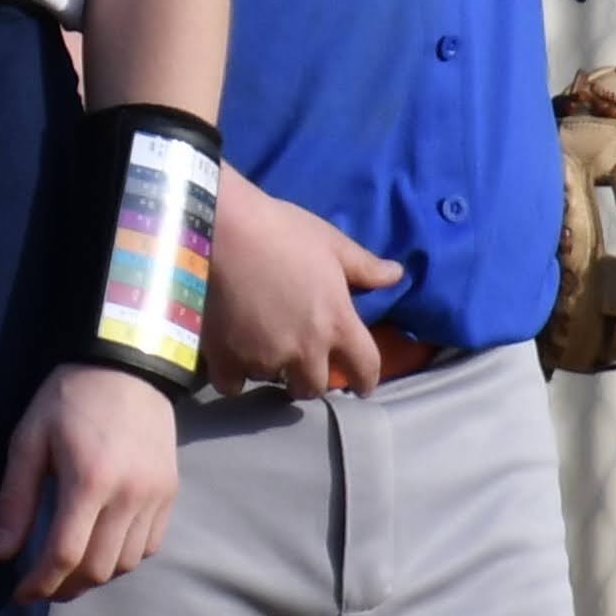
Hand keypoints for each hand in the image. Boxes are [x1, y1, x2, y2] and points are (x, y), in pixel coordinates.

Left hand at [0, 365, 178, 601]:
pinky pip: (149, 546)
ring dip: (94, 576)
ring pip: (126, 564)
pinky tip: (102, 546)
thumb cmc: (70, 398)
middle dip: (65, 587)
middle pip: (98, 569)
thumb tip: (4, 553)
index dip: (39, 584)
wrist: (128, 364)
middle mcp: (128, 495)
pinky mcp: (171, 492)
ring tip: (70, 568)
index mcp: (89, 481)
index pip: (64, 556)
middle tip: (43, 585)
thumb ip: (16, 498)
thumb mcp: (30, 437)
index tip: (20, 595)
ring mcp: (155, 496)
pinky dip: (124, 558)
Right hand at [203, 174, 404, 397]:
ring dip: (273, 370)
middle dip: (311, 376)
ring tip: (263, 349)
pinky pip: (233, 385)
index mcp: (337, 324)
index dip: (366, 381)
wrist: (219, 229)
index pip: (366, 369)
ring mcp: (264, 359)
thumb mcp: (330, 243)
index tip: (361, 386)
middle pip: (315, 386)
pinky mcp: (226, 359)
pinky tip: (231, 358)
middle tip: (300, 359)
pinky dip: (234, 376)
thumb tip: (396, 275)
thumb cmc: (281, 230)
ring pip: (273, 382)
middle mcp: (304, 351)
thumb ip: (365, 266)